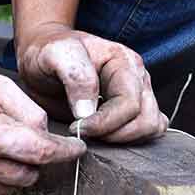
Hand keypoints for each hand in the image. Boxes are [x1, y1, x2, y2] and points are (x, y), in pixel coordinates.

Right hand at [0, 57, 86, 194]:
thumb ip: (30, 112)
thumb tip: (48, 136)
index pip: (42, 153)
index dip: (66, 152)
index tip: (77, 149)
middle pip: (27, 175)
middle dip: (36, 159)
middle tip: (29, 140)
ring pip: (7, 188)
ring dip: (14, 171)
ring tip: (0, 146)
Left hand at [17, 23, 168, 142]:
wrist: (43, 60)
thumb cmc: (49, 54)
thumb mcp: (55, 54)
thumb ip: (76, 76)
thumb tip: (88, 111)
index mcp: (124, 62)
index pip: (129, 104)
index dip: (104, 123)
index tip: (77, 128)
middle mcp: (138, 78)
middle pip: (145, 120)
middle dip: (113, 134)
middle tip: (84, 132)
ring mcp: (140, 94)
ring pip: (151, 128)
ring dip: (123, 139)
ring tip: (93, 134)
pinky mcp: (135, 110)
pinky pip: (150, 131)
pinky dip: (132, 140)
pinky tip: (104, 136)